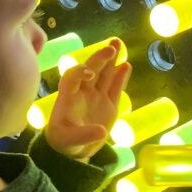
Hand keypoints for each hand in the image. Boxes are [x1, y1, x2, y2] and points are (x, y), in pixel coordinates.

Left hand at [44, 38, 131, 162]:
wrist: (73, 148)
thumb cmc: (64, 142)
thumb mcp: (69, 141)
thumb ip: (84, 136)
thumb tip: (101, 132)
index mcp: (68, 96)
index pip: (72, 77)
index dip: (80, 72)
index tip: (90, 74)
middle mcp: (82, 92)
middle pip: (91, 70)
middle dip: (99, 58)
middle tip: (111, 48)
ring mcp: (96, 96)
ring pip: (104, 74)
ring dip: (110, 59)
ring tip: (117, 43)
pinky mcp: (108, 104)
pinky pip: (115, 87)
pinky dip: (120, 77)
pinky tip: (126, 65)